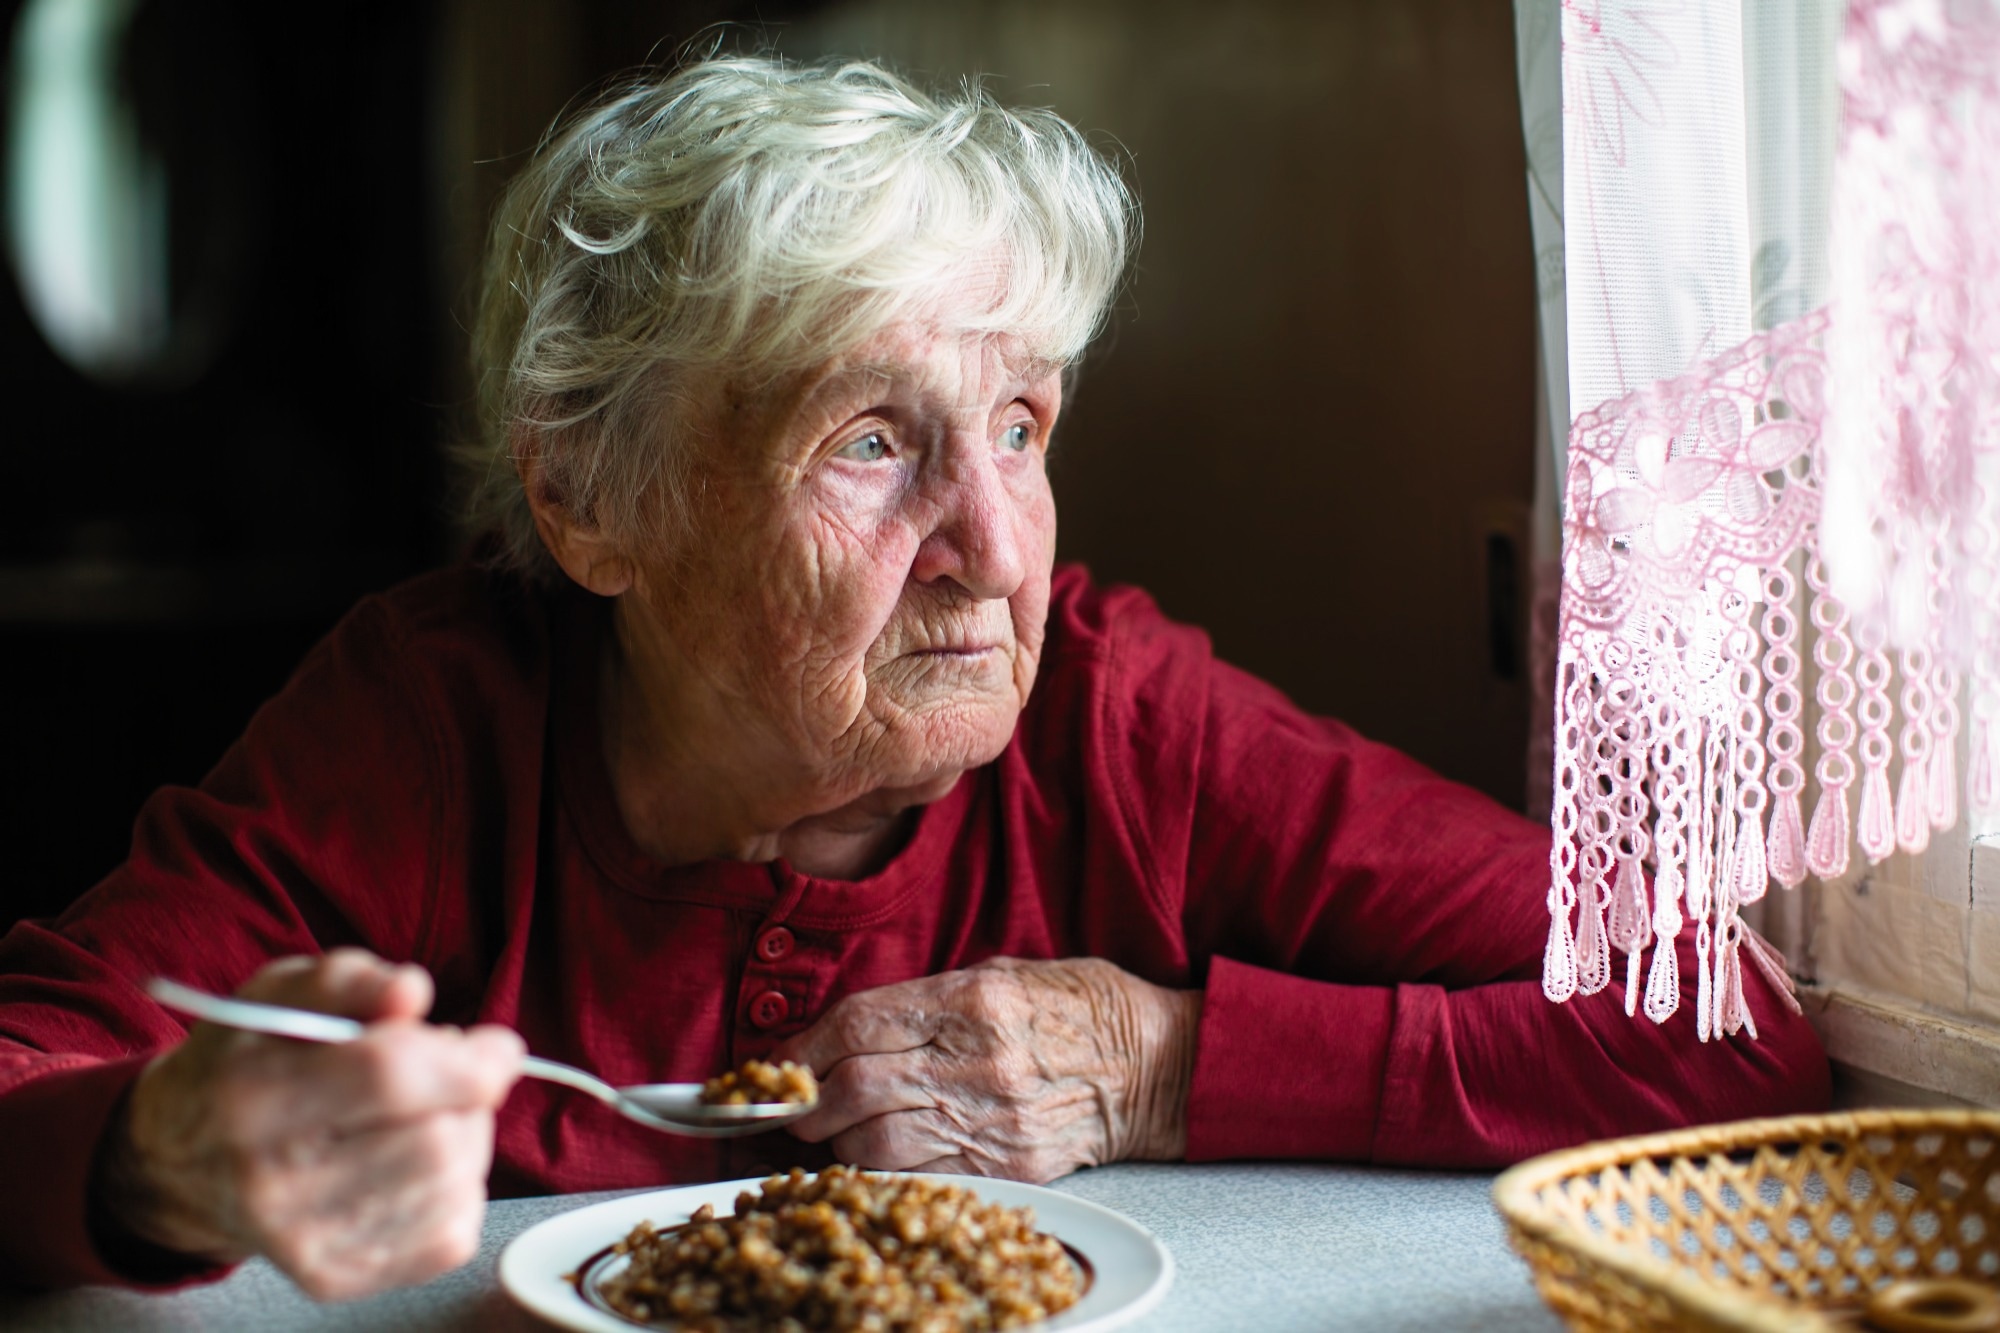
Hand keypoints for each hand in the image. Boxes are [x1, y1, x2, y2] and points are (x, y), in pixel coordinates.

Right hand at [96, 949, 523, 1299]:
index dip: (466, 1060)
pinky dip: (458, 1190)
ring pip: (452, 1186)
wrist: (182, 1162)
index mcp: (253, 1095)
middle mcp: (272, 1181)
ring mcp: (303, 1242)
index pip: (389, 1078)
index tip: (496, 1047)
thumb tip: (411, 992)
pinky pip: (452, 1235)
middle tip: (446, 1074)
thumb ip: (351, 980)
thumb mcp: (279, 994)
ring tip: (425, 1115)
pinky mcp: (333, 1280)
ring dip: (465, 1138)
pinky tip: (418, 1164)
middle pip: (435, 1139)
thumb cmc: (246, 1062)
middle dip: (467, 1097)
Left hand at [773, 957, 1199, 1183]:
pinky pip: (920, 1179)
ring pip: (875, 1144)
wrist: (1158, 1063)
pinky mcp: (1008, 1167)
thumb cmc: (1077, 1007)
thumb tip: (846, 1028)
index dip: (803, 1050)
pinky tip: (879, 1161)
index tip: (779, 1066)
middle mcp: (978, 1061)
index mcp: (973, 1000)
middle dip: (808, 1103)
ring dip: (839, 1144)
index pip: (857, 1024)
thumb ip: (926, 999)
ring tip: (836, 1135)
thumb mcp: (1003, 972)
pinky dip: (884, 1174)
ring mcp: (993, 1120)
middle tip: (794, 1108)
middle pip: (854, 1088)